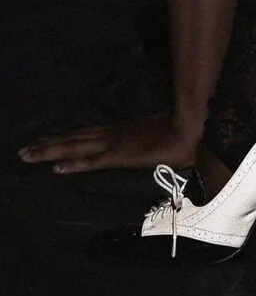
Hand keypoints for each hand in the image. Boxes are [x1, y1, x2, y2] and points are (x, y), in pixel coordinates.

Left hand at [19, 109, 192, 175]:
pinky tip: (55, 167)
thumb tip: (152, 146)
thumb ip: (150, 143)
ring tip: (27, 155)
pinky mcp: (119, 156)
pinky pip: (91, 161)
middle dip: (48, 143)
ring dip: (49, 150)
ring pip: (75, 146)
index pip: (86, 133)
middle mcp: (113, 134)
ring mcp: (115, 143)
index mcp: (121, 130)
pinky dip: (72, 163)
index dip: (65, 135)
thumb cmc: (181, 134)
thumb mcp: (160, 139)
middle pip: (74, 137)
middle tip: (23, 149)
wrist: (192, 129)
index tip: (45, 138)